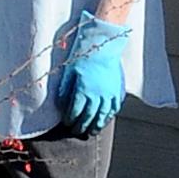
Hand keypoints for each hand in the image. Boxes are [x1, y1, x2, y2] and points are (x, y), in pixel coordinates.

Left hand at [54, 10, 130, 137]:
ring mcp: (109, 93)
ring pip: (103, 115)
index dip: (71, 120)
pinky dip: (110, 115)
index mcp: (83, 91)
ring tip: (92, 132)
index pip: (75, 111)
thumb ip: (65, 90)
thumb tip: (61, 104)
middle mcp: (97, 95)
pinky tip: (106, 119)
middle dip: (82, 126)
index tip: (67, 124)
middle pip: (89, 117)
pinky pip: (115, 107)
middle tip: (77, 132)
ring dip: (97, 125)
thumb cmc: (82, 56)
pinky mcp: (117, 89)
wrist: (103, 45)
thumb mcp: (68, 72)